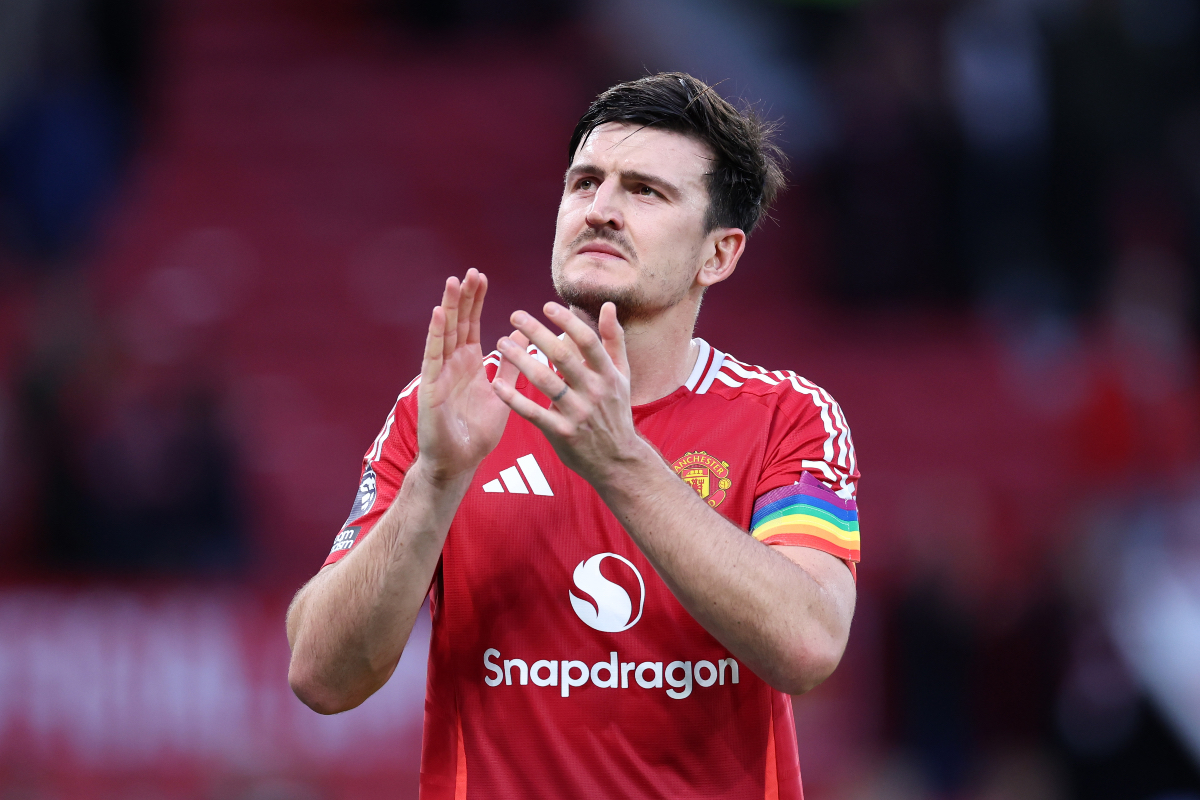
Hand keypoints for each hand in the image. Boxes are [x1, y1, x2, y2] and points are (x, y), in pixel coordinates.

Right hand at [417, 270, 516, 483]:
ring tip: (452, 283)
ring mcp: (439, 374)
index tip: (481, 276)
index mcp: (468, 363)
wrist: (460, 462)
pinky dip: (435, 336)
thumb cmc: (477, 432)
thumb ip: (513, 365)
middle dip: (463, 297)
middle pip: (457, 323)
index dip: (475, 300)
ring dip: (447, 309)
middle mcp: (452, 364)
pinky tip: (437, 315)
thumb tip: (526, 337)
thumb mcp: (503, 393)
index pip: (471, 324)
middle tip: (470, 272)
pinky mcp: (431, 389)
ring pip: (443, 335)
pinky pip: (433, 358)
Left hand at [492, 301, 645, 483]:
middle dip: (537, 333)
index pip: (587, 341)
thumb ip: (614, 339)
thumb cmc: (616, 411)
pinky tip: (496, 384)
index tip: (546, 306)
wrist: (617, 460)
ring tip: (500, 343)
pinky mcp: (562, 433)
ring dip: (520, 359)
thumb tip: (608, 305)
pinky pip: (533, 413)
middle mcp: (593, 390)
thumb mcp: (622, 374)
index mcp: (607, 373)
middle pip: (562, 356)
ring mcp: (577, 413)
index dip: (567, 321)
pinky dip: (513, 399)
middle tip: (515, 316)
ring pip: (545, 380)